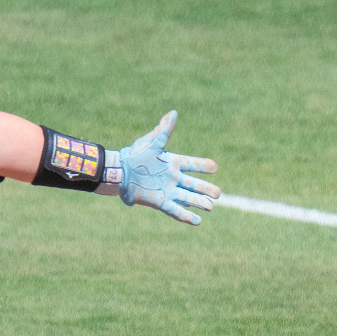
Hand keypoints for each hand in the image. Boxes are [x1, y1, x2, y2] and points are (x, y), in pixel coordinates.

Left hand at [118, 110, 219, 224]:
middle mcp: (172, 178)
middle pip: (194, 185)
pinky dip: (186, 216)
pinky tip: (197, 221)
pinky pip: (175, 210)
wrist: (118, 172)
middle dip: (206, 189)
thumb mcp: (150, 142)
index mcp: (172, 163)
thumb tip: (173, 114)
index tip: (215, 167)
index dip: (203, 166)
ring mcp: (167, 191)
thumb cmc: (134, 155)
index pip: (192, 164)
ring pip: (188, 198)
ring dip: (199, 203)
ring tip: (210, 206)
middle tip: (218, 194)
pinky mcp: (159, 202)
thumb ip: (162, 130)